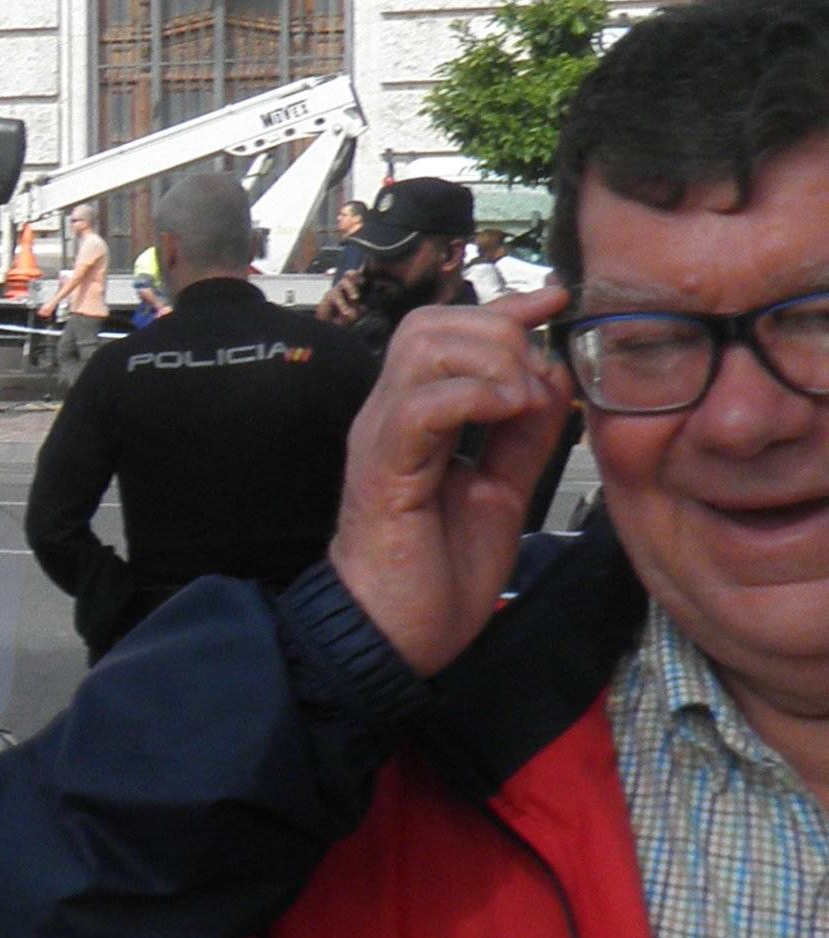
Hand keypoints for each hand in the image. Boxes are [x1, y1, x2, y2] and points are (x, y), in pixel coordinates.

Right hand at [330, 288, 575, 675]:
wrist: (390, 637)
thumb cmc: (434, 574)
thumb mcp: (502, 490)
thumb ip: (524, 436)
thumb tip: (554, 379)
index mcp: (416, 417)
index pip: (449, 331)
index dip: (506, 308)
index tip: (556, 299)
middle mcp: (390, 415)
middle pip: (433, 323)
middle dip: (501, 333)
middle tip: (537, 383)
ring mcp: (380, 437)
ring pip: (424, 347)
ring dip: (490, 361)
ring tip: (523, 401)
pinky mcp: (383, 470)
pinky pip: (421, 405)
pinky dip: (474, 396)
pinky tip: (507, 413)